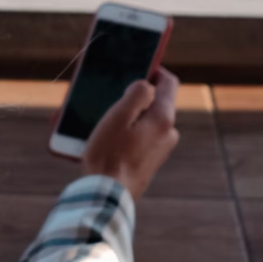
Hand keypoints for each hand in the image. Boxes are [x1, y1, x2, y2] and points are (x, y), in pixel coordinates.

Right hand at [82, 67, 180, 200]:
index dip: (152, 69)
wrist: (107, 196)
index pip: (168, 83)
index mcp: (163, 119)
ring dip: (121, 117)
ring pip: (142, 122)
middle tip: (106, 96)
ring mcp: (159, 150)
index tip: (135, 64)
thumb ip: (137, 94)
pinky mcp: (148, 162)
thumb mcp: (118, 116)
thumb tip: (146, 84)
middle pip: (152, 103)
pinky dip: (120, 134)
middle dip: (130, 97)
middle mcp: (168, 133)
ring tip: (94, 120)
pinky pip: (136, 138)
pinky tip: (98, 139)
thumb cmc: (109, 155)